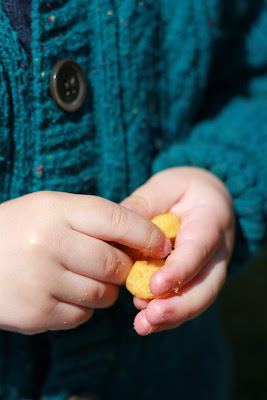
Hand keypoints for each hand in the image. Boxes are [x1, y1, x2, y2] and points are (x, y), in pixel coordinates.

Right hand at [0, 191, 170, 333]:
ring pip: (103, 294)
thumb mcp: (52, 209)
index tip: (162, 244)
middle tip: (120, 265)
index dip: (146, 234)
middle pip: (115, 263)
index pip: (116, 220)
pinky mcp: (35, 314)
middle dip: (125, 267)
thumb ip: (93, 219)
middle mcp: (48, 244)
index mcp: (55, 211)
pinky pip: (82, 316)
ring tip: (87, 277)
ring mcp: (40, 281)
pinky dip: (84, 307)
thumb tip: (142, 238)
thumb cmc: (21, 228)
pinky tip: (64, 292)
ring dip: (106, 289)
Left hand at [121, 167, 234, 334]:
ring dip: (172, 317)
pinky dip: (168, 313)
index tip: (155, 287)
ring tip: (143, 326)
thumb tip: (122, 219)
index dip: (180, 269)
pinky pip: (187, 300)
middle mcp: (217, 249)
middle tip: (149, 317)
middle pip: (207, 285)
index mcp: (211, 220)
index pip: (200, 248)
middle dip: (179, 306)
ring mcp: (210, 268)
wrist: (204, 200)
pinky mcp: (197, 279)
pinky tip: (144, 321)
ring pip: (199, 298)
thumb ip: (147, 201)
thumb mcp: (166, 185)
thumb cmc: (183, 190)